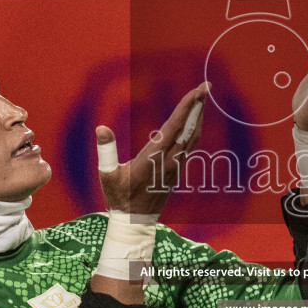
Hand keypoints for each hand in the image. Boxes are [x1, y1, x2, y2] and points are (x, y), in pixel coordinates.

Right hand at [95, 83, 207, 215]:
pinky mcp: (177, 169)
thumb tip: (101, 128)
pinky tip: (194, 121)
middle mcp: (170, 160)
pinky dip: (194, 128)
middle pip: (189, 128)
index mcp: (154, 157)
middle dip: (198, 106)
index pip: (174, 127)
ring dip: (198, 116)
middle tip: (206, 86)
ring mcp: (176, 165)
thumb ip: (106, 152)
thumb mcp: (108, 176)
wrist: (136, 221)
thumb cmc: (120, 198)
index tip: (197, 91)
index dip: (186, 108)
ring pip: (193, 136)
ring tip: (202, 98)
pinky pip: (190, 144)